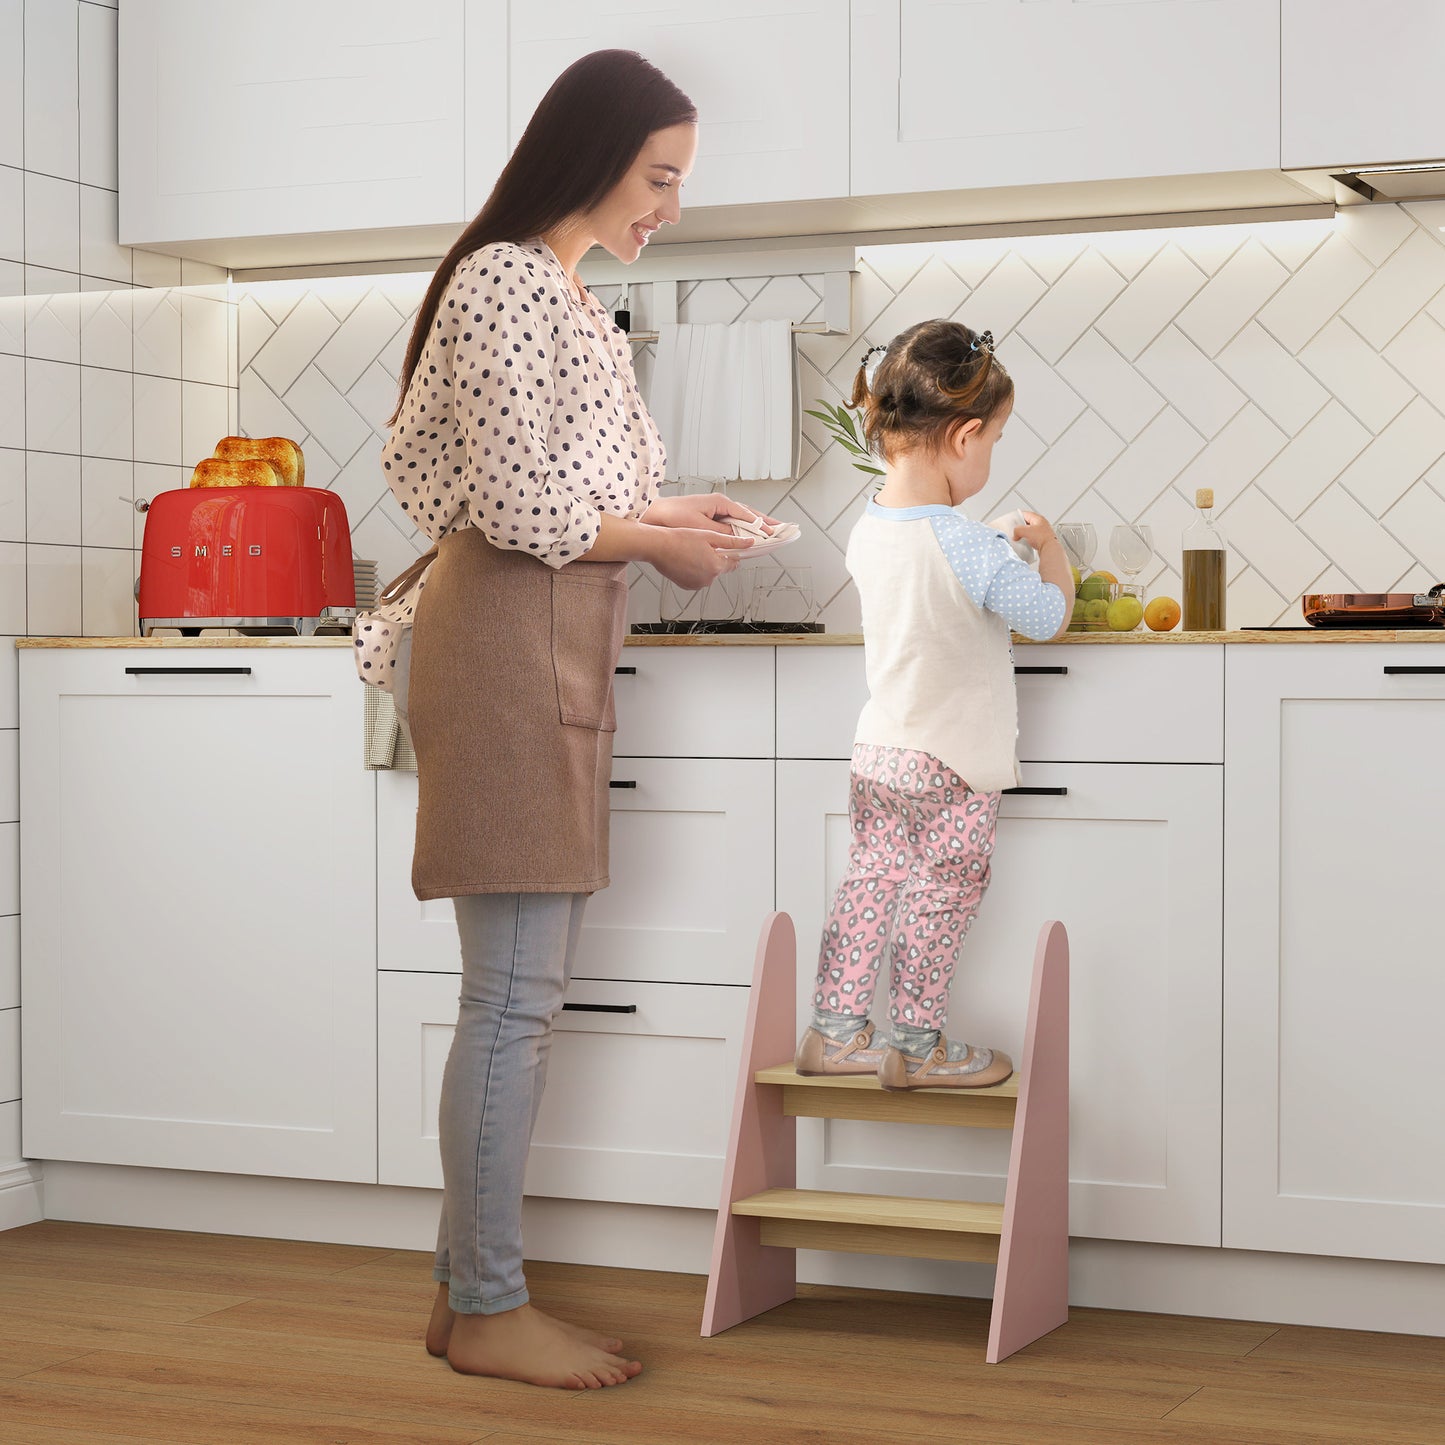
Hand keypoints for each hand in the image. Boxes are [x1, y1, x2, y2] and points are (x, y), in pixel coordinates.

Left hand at [642, 492, 779, 535]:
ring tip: (769, 531)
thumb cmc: (674, 517)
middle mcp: (720, 504)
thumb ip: (723, 532)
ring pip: (741, 517)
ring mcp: (715, 510)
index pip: (747, 514)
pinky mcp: (710, 516)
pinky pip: (731, 522)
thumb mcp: (702, 527)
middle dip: (765, 521)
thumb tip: (740, 538)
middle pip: (748, 513)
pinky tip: (747, 535)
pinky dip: (742, 528)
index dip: (762, 525)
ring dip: (755, 525)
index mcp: (720, 502)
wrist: (654, 516)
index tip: (774, 532)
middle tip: (781, 528)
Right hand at [646, 526, 752, 589]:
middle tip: (703, 546)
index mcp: (716, 567)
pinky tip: (687, 559)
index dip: (730, 553)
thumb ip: (732, 541)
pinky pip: (698, 578)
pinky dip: (695, 570)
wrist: (658, 547)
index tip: (725, 547)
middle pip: (720, 568)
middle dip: (716, 558)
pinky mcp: (687, 586)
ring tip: (693, 552)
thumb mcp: (709, 536)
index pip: (733, 562)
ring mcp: (697, 584)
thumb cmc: (679, 539)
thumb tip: (749, 543)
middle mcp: (708, 579)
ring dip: (705, 564)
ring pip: (709, 573)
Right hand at [1014, 511, 1059, 555]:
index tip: (1012, 521)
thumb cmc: (1043, 538)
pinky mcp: (1042, 539)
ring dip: (1024, 534)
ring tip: (1020, 537)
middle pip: (1027, 523)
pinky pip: (1032, 537)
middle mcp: (1041, 523)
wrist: (1049, 548)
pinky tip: (1026, 542)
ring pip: (1030, 530)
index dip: (1017, 517)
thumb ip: (1017, 530)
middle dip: (1020, 527)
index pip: (1025, 514)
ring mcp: (1042, 531)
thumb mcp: (1025, 531)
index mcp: (1038, 518)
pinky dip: (1028, 539)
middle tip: (1016, 531)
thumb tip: (1015, 534)